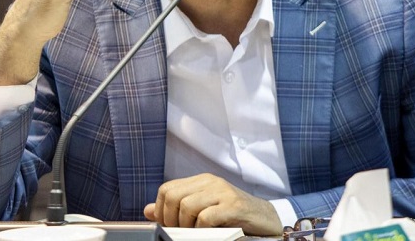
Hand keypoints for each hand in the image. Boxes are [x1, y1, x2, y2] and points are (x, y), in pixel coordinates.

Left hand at [144, 173, 282, 235]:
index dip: (161, 210)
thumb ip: (176, 208)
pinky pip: (206, 217)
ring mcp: (222, 192)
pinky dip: (202, 229)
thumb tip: (148, 209)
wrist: (267, 218)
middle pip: (173, 196)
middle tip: (179, 232)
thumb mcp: (203, 209)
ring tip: (194, 233)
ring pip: (187, 205)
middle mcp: (210, 182)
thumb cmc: (234, 216)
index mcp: (201, 181)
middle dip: (169, 219)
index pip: (167, 189)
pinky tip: (209, 233)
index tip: (168, 226)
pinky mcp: (233, 206)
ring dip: (186, 226)